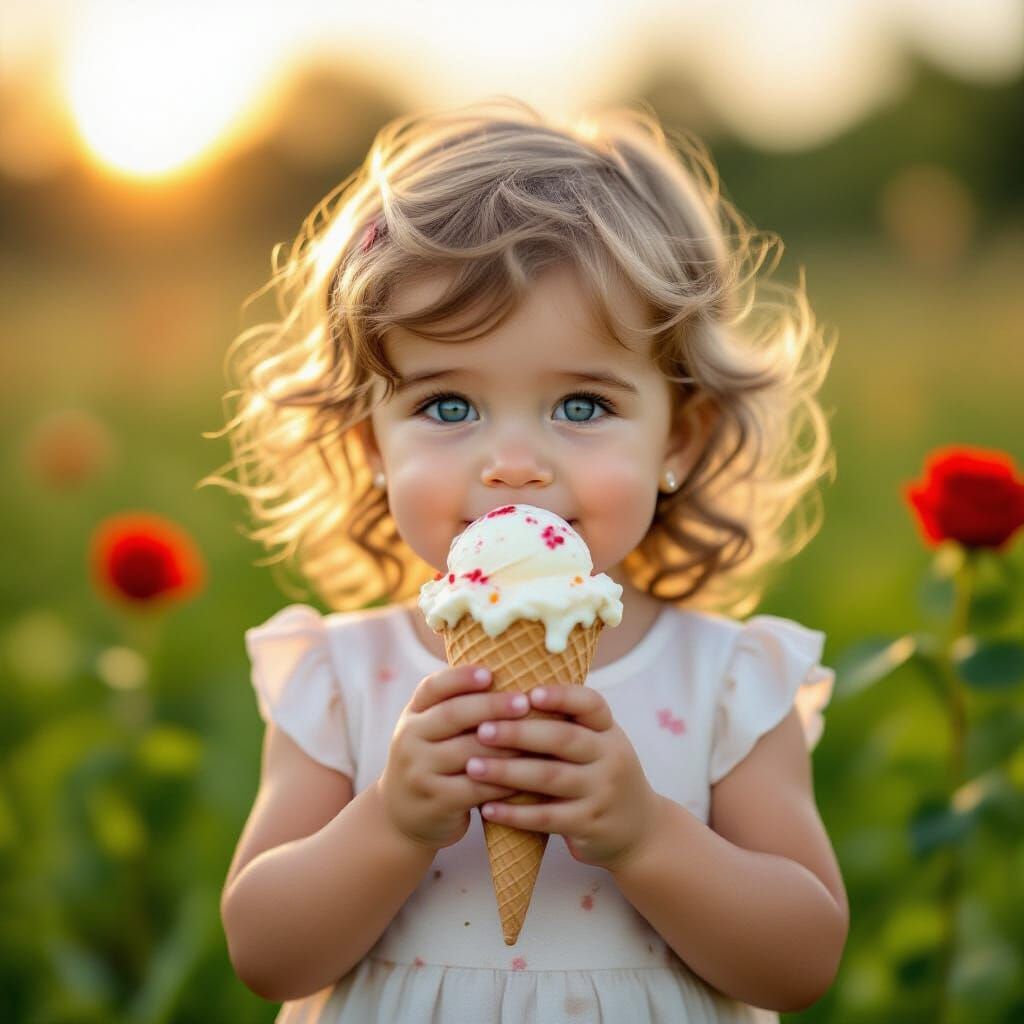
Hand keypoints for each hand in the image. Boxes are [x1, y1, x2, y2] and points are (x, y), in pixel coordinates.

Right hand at [377, 665, 531, 852]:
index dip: (460, 678)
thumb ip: (458, 706)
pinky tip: (528, 773)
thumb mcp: (432, 730)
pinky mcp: (435, 803)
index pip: (432, 687)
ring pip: (468, 753)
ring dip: (506, 744)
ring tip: (536, 736)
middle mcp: (409, 739)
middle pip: (452, 715)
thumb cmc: (434, 761)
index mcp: (413, 714)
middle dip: (491, 706)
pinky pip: (476, 789)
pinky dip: (504, 780)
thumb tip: (511, 671)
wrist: (404, 816)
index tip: (490, 673)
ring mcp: (418, 772)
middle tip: (524, 701)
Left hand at [466, 683, 662, 870]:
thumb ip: (566, 723)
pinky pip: (546, 818)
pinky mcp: (589, 824)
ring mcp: (602, 792)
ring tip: (472, 767)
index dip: (561, 696)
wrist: (640, 832)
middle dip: (518, 733)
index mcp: (608, 730)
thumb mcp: (599, 744)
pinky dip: (514, 814)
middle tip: (481, 730)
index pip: (591, 704)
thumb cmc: (601, 775)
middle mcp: (610, 757)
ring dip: (507, 772)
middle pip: (563, 738)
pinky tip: (487, 808)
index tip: (529, 693)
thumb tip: (506, 693)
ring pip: (550, 778)